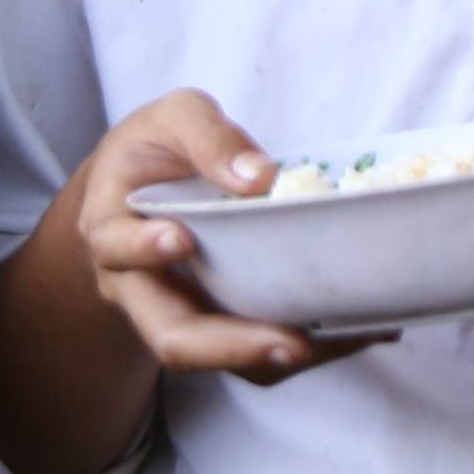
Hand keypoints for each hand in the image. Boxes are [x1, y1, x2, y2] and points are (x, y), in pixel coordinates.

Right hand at [73, 92, 364, 378]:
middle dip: (232, 347)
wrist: (137, 187)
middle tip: (293, 343)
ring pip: (221, 356)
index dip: (144, 249)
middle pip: (172, 337)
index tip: (181, 239)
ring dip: (281, 355)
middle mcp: (138, 286)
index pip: (117, 247)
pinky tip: (360, 327)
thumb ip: (207, 137)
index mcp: (113, 228)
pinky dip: (306, 343)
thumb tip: (259, 178)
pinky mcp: (217, 320)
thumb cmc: (155, 149)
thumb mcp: (173, 118)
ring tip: (345, 337)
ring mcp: (178, 311)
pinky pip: (252, 347)